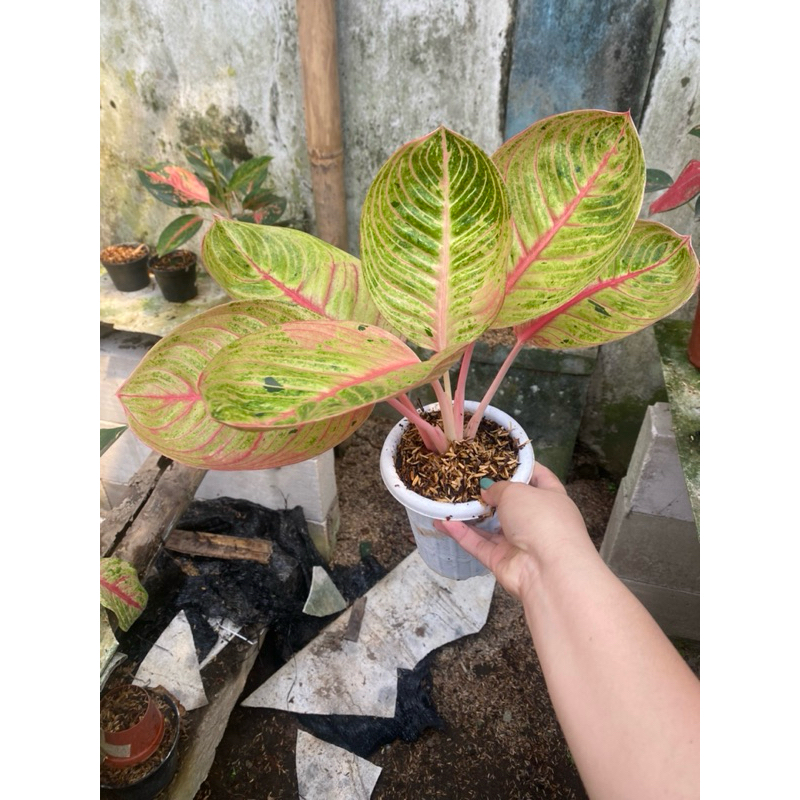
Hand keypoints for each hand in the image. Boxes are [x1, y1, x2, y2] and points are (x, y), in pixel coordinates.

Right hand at [434, 463, 591, 599]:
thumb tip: (488, 492)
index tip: (499, 457)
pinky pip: (479, 545)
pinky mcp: (502, 561)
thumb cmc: (541, 519)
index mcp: (551, 498)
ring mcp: (520, 542)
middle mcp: (537, 520)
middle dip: (490, 492)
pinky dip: (462, 534)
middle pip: (511, 503)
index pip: (538, 476)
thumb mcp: (517, 491)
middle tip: (466, 478)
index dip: (521, 466)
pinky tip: (443, 522)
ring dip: (470, 515)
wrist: (548, 571)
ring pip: (490, 526)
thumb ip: (498, 487)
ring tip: (448, 499)